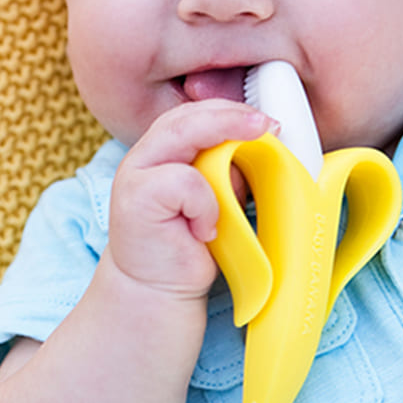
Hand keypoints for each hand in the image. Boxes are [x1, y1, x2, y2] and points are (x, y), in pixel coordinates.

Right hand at [106, 100, 274, 299]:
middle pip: (186, 116)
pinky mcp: (136, 198)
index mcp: (162, 149)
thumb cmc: (190, 245)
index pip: (194, 112)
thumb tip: (262, 148)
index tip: (267, 121)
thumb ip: (227, 169)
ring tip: (239, 186)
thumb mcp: (217, 197)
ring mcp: (135, 173)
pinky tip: (205, 230)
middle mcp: (144, 155)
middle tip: (267, 126)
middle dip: (230, 116)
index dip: (230, 110)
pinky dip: (205, 204)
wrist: (158, 292)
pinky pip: (185, 182)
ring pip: (183, 135)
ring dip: (221, 155)